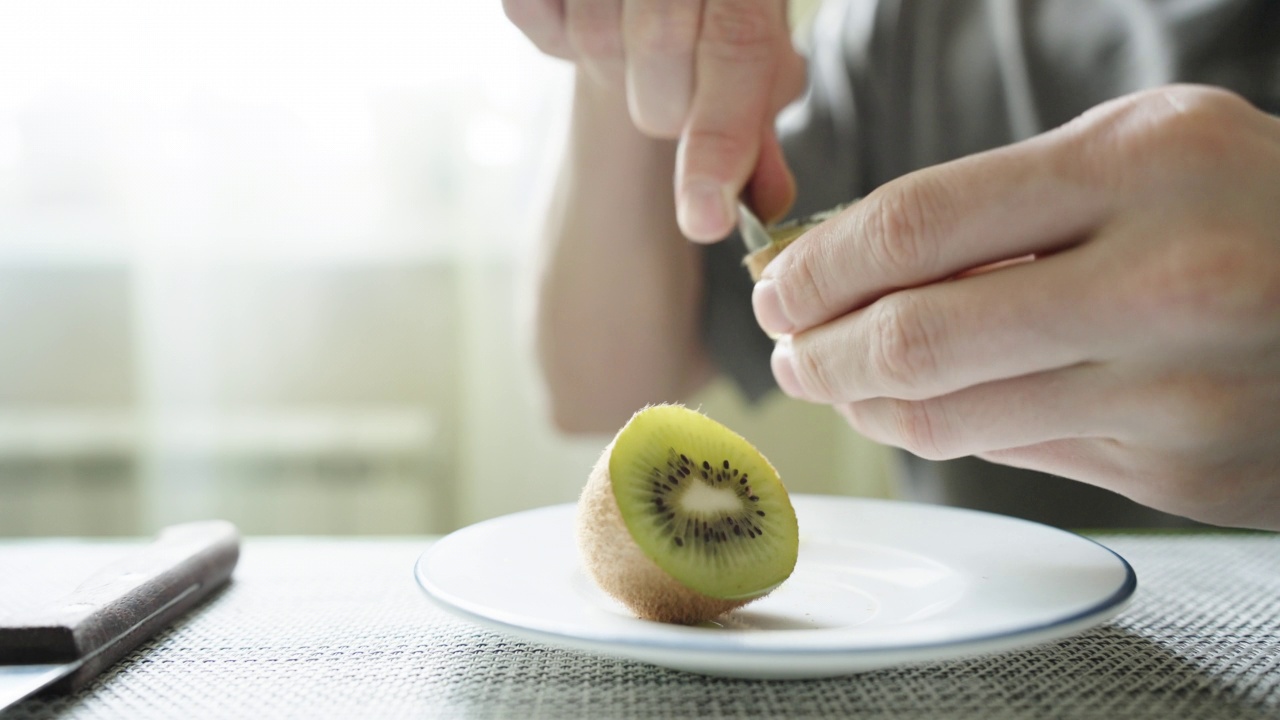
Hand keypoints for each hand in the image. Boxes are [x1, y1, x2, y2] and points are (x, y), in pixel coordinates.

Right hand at [502, 0, 806, 238]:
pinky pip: (529, 13)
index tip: (705, 219)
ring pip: (593, 32)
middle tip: (670, 101)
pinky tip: (583, 22)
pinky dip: (553, 36)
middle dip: (663, 104)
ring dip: (609, 68)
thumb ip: (754, 129)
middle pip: (658, 40)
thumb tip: (769, 203)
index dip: (720, 138)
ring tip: (632, 48)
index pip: (737, 47)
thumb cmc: (716, 13)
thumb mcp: (756, 61)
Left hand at [752, 85, 1279, 529]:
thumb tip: (848, 269)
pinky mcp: (1181, 476)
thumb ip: (1002, 206)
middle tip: (786, 344)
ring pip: (949, 421)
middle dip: (817, 350)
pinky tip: (919, 406)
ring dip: (863, 402)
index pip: (915, 228)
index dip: (818, 267)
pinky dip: (944, 430)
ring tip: (832, 376)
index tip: (777, 283)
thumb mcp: (1142, 153)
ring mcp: (1178, 395)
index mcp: (1143, 168)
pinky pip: (1015, 457)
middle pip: (916, 341)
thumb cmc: (1251, 207)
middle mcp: (1165, 284)